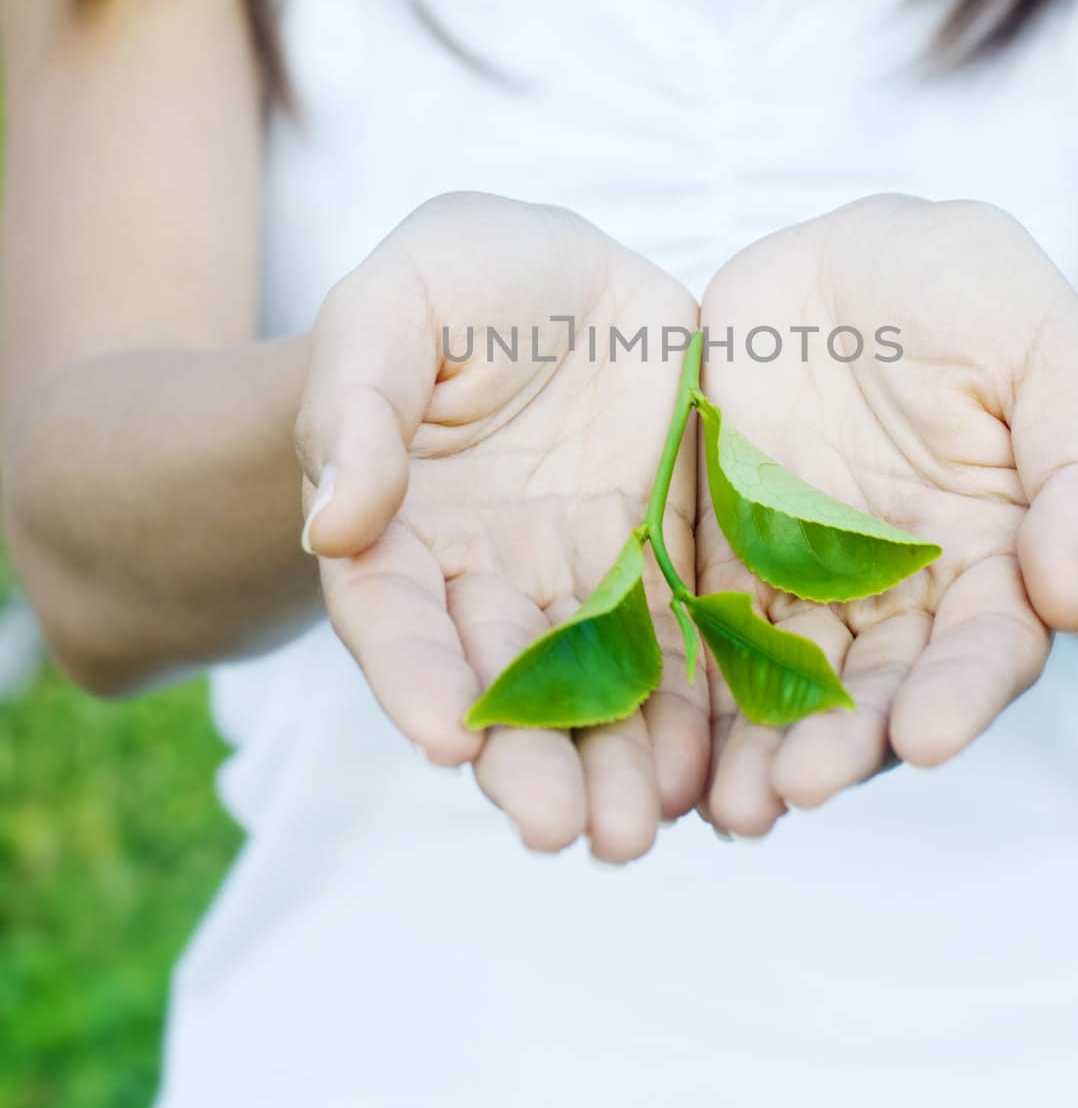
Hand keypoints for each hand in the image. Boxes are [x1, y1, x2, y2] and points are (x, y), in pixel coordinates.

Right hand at [295, 192, 704, 861]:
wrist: (565, 274)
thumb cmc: (460, 282)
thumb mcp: (396, 305)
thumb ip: (357, 402)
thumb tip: (333, 520)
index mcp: (401, 528)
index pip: (395, 619)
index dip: (414, 679)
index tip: (449, 741)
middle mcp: (488, 575)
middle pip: (501, 682)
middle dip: (529, 761)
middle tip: (565, 833)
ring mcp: (581, 574)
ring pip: (596, 685)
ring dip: (616, 761)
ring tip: (643, 827)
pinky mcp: (665, 558)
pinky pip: (683, 640)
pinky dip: (695, 708)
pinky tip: (714, 767)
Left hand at [696, 194, 1077, 834]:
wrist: (870, 258)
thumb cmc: (981, 299)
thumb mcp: (1052, 357)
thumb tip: (1071, 597)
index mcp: (989, 558)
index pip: (984, 649)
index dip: (960, 696)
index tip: (927, 742)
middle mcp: (895, 589)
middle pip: (873, 687)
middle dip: (838, 744)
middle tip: (794, 793)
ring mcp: (802, 571)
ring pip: (778, 675)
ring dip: (751, 745)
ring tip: (723, 806)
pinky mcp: (720, 540)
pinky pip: (695, 614)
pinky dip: (679, 678)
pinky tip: (654, 733)